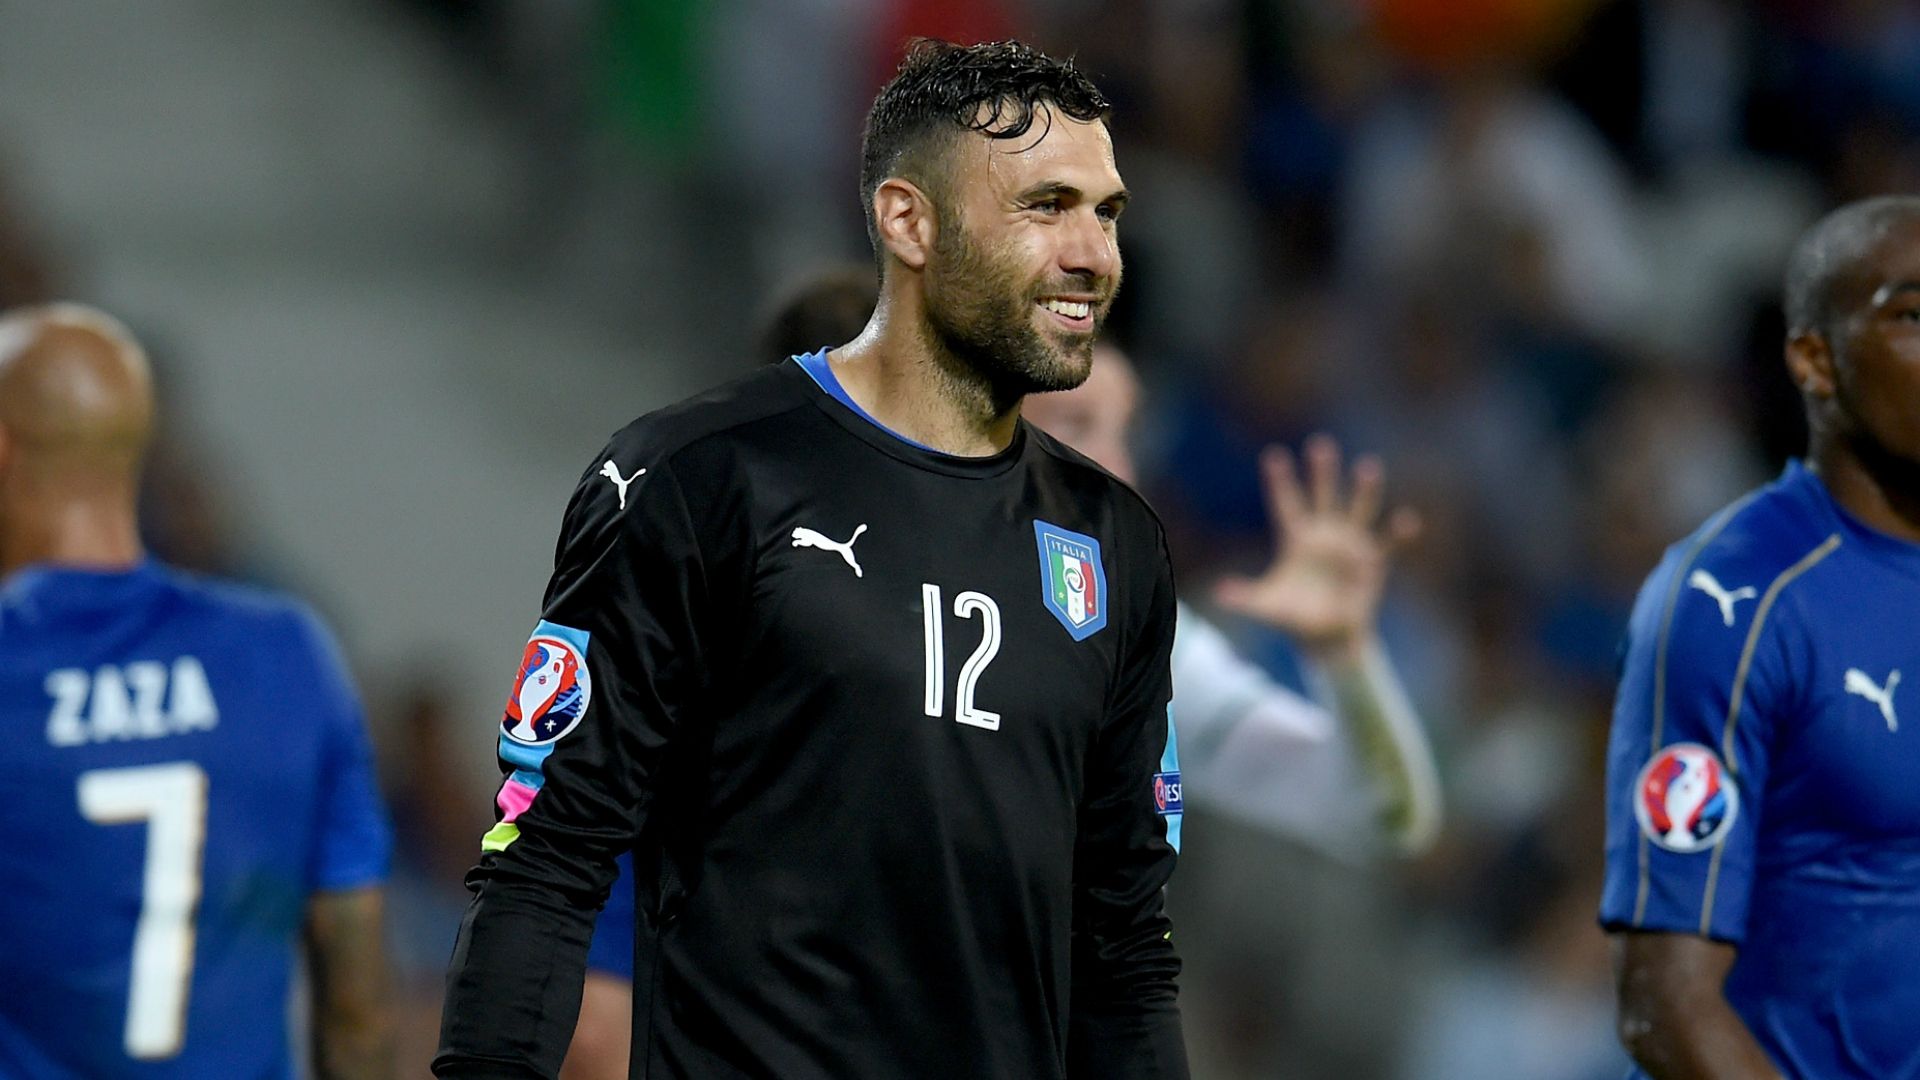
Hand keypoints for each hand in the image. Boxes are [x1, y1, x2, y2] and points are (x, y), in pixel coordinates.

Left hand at [1212, 435, 1419, 661]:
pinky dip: (1398, 532)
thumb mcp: (1267, 606)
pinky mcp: (1373, 562)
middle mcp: (1325, 535)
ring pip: (1358, 510)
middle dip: (1322, 472)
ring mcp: (1350, 545)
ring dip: (1363, 490)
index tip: (1273, 456)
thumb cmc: (1294, 618)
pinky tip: (1406, 520)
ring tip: (1368, 466)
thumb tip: (1217, 593)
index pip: (1286, 504)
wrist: (1327, 637)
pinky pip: (1388, 542)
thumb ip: (1245, 597)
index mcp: (1296, 540)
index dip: (1279, 482)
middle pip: (1323, 496)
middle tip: (1320, 444)